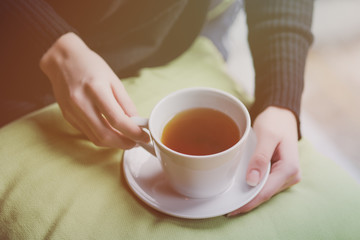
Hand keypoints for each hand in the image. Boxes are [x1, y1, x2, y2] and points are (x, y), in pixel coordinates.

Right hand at [40, 32, 148, 147]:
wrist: (63, 59)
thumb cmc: (90, 66)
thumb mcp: (114, 80)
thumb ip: (126, 103)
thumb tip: (137, 123)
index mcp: (96, 90)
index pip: (117, 120)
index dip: (133, 132)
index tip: (144, 137)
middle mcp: (81, 103)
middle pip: (105, 135)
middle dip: (124, 143)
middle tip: (136, 143)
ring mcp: (72, 111)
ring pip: (95, 138)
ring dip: (113, 143)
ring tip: (126, 139)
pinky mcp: (67, 117)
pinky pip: (88, 133)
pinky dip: (102, 136)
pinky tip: (111, 132)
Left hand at [228, 106, 300, 215]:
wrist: (282, 114)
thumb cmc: (275, 122)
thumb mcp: (267, 136)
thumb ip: (260, 157)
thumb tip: (252, 181)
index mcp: (289, 169)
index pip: (265, 192)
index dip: (247, 203)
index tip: (230, 210)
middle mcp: (290, 176)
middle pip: (264, 195)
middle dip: (246, 202)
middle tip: (224, 208)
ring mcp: (285, 175)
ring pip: (263, 191)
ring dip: (248, 196)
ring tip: (228, 201)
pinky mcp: (278, 172)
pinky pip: (263, 184)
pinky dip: (251, 188)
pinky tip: (238, 190)